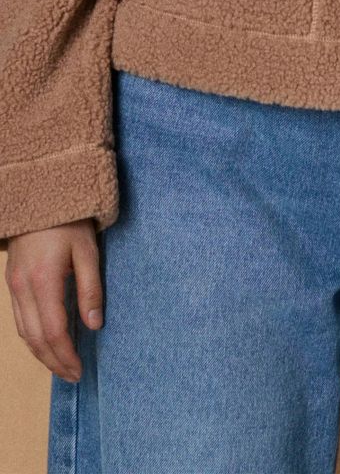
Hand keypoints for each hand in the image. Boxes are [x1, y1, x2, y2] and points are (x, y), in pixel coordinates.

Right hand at [5, 220, 103, 381]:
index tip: (79, 370)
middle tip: (72, 376)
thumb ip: (90, 288)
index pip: (53, 331)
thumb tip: (95, 325)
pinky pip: (19, 319)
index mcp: (43, 281)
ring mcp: (13, 286)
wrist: (39, 196)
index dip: (65, 355)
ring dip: (41, 354)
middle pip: (35, 338)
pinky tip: (44, 343)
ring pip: (23, 332)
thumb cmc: (69, 221)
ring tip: (61, 366)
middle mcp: (23, 288)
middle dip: (53, 361)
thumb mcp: (87, 250)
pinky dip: (31, 337)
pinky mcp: (12, 282)